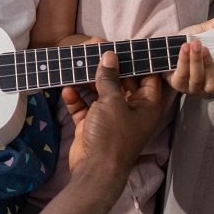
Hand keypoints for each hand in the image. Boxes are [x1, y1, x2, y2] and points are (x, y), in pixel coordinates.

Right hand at [62, 51, 162, 174]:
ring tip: (76, 61)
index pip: (146, 76)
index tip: (125, 43)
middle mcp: (130, 109)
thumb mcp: (112, 102)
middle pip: (120, 82)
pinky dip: (76, 98)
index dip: (137, 60)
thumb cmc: (112, 135)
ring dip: (88, 80)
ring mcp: (109, 117)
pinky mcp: (91, 125)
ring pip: (99, 92)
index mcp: (146, 104)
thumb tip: (109, 55)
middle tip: (93, 46)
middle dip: (107, 66)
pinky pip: (84, 106)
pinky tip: (67, 87)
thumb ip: (110, 77)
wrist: (95, 171)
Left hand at [171, 12, 213, 107]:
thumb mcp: (208, 29)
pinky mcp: (177, 83)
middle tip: (205, 48)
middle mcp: (206, 85)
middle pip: (212, 84)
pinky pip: (182, 75)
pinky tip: (184, 49)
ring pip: (197, 79)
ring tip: (193, 44)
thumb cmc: (191, 40)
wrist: (168, 42)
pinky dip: (184, 61)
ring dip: (196, 61)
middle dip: (209, 66)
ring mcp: (191, 86)